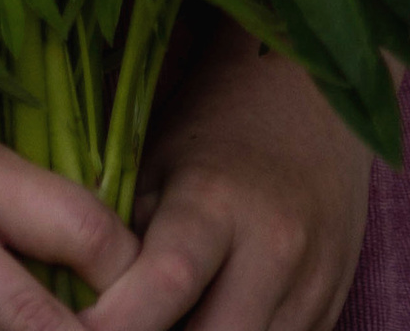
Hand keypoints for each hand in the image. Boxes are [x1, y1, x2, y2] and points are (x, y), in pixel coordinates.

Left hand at [81, 32, 369, 330]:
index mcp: (215, 201)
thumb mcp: (156, 166)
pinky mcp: (332, 307)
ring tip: (168, 319)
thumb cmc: (213, 129)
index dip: (117, 322)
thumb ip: (127, 242)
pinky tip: (210, 318)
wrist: (311, 101)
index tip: (77, 329)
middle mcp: (274, 248)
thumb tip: (86, 309)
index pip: (166, 282)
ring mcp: (313, 283)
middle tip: (125, 327)